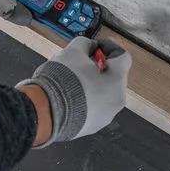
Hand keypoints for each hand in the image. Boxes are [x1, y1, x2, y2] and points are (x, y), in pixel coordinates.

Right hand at [17, 37, 131, 146]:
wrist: (47, 111)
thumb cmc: (63, 79)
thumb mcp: (72, 52)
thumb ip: (85, 44)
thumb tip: (89, 46)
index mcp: (117, 79)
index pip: (123, 57)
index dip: (109, 47)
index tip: (95, 46)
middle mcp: (116, 99)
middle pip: (113, 77)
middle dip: (98, 68)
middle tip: (81, 63)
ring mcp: (106, 115)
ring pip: (103, 95)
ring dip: (91, 85)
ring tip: (71, 81)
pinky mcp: (92, 126)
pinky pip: (93, 109)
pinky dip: (85, 101)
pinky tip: (68, 96)